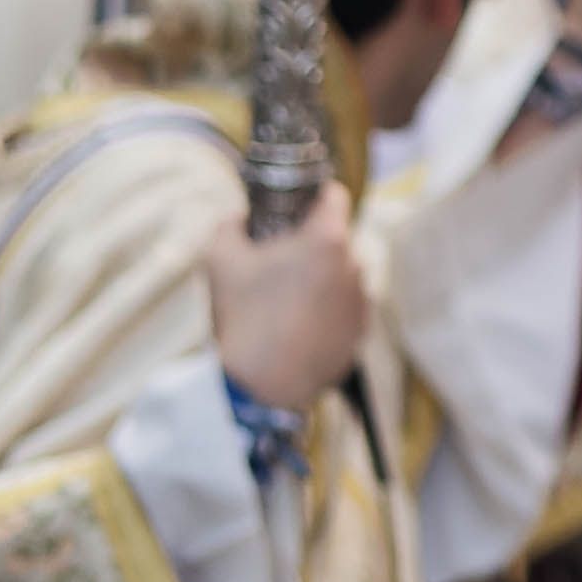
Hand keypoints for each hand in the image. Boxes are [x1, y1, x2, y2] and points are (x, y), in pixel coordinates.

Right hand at [198, 183, 368, 414]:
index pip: (335, 196)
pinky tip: (297, 326)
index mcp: (327, 240)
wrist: (261, 385)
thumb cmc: (242, 317)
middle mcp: (355, 264)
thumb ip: (230, 223)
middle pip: (335, 239)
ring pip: (341, 274)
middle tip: (278, 264)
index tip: (295, 208)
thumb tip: (240, 216)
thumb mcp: (219, 259)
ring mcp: (362, 299)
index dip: (313, 196)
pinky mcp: (361, 330)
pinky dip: (326, 311)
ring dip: (320, 279)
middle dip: (310, 246)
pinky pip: (344, 307)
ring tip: (284, 302)